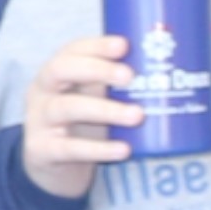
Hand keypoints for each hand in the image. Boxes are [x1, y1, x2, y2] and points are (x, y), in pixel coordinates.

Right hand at [16, 30, 141, 201]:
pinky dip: (99, 149)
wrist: (50, 164)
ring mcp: (39, 121)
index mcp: (56, 71)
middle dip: (97, 70)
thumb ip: (115, 84)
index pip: (72, 50)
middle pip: (60, 70)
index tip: (125, 45)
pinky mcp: (42, 150)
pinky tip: (124, 149)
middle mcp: (42, 91)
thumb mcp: (92, 97)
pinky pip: (69, 148)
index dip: (97, 46)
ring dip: (105, 110)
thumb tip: (171, 71)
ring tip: (137, 116)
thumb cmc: (80, 122)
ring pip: (66, 108)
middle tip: (130, 77)